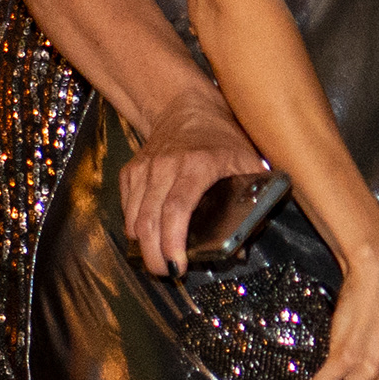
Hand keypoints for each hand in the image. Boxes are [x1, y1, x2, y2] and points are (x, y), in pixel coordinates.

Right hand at [118, 90, 268, 273]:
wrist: (187, 107)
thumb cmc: (224, 137)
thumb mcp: (248, 161)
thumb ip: (251, 200)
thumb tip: (243, 246)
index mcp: (198, 165)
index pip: (178, 209)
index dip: (174, 241)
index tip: (179, 265)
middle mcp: (166, 166)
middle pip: (150, 219)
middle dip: (154, 253)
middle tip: (167, 272)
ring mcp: (145, 168)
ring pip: (134, 217)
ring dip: (143, 245)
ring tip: (158, 261)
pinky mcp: (131, 171)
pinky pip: (127, 207)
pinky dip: (134, 227)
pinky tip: (148, 237)